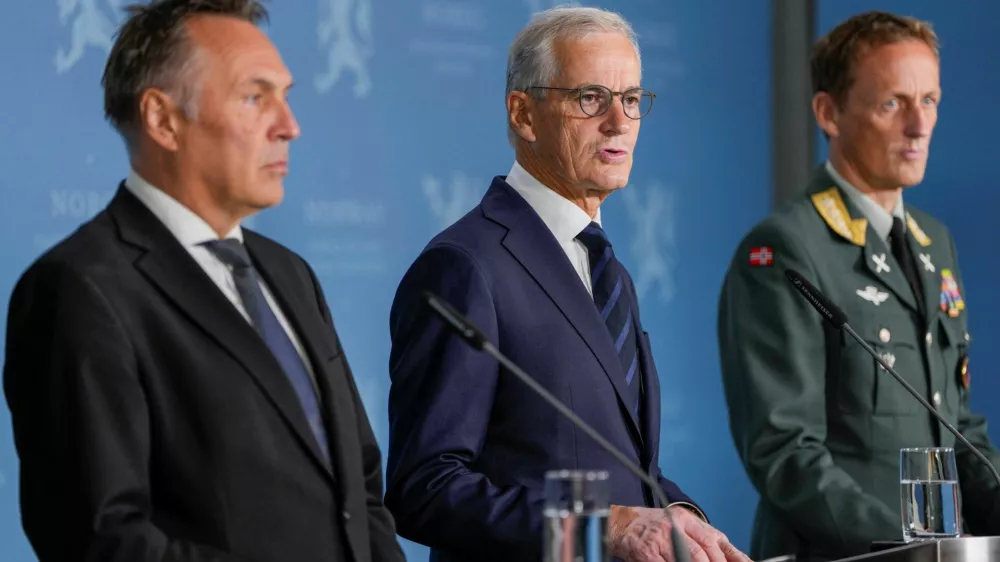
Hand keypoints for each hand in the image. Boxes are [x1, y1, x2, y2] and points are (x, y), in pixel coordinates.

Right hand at [608, 505, 751, 561]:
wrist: (621, 525)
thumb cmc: (653, 527)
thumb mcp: (679, 525)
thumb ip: (702, 538)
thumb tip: (733, 556)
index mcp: (685, 518)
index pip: (713, 539)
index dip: (730, 557)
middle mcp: (673, 526)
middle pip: (702, 551)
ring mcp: (659, 539)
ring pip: (687, 559)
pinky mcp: (647, 552)